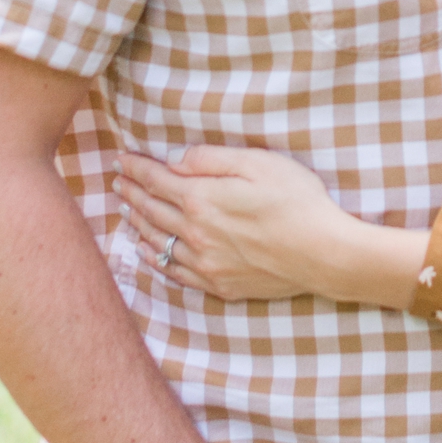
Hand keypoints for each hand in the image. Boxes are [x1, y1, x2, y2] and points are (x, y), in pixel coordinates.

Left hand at [112, 145, 428, 311]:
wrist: (323, 253)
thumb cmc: (297, 201)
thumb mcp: (258, 163)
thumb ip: (211, 158)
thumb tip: (175, 159)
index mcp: (202, 199)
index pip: (157, 180)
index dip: (136, 169)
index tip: (121, 161)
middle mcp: (195, 233)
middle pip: (153, 210)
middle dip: (132, 193)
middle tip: (117, 183)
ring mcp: (205, 263)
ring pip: (159, 241)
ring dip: (138, 223)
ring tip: (126, 210)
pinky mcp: (219, 284)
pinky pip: (175, 271)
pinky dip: (156, 258)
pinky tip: (148, 251)